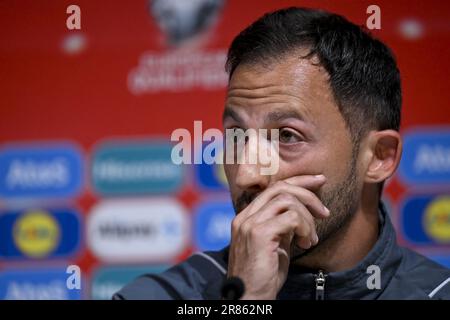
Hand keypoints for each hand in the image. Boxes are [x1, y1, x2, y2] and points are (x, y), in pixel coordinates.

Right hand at [227, 175, 329, 299]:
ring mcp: (250, 224)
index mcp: (246, 217)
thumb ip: (282, 226)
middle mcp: (245, 216)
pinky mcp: (259, 234)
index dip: (298, 181)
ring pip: (287, 201)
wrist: (250, 297)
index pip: (272, 188)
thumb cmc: (264, 276)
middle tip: (325, 212)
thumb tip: (299, 213)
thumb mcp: (275, 245)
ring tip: (310, 238)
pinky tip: (305, 243)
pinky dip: (304, 227)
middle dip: (308, 194)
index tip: (319, 181)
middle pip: (280, 188)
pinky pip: (290, 218)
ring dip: (307, 219)